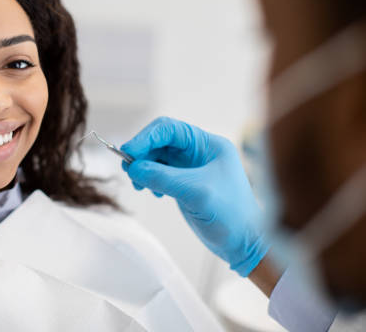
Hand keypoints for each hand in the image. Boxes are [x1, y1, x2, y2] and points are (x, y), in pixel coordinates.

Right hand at [121, 117, 267, 275]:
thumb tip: (133, 168)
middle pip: (160, 141)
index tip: (128, 152)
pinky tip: (153, 192)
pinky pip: (159, 173)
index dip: (145, 137)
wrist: (245, 244)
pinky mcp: (184, 183)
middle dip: (142, 153)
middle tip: (128, 170)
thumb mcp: (195, 192)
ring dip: (143, 167)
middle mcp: (198, 152)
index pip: (169, 129)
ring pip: (156, 157)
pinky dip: (149, 179)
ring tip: (139, 185)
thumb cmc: (231, 215)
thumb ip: (162, 177)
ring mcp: (191, 168)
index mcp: (208, 145)